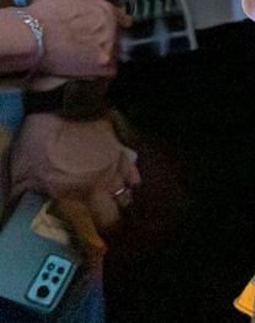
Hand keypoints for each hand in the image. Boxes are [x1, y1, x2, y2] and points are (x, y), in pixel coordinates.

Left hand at [9, 114, 138, 257]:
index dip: (94, 244)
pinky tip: (130, 186)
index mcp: (73, 194)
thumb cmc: (40, 139)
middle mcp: (98, 186)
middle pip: (115, 216)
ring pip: (127, 196)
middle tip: (108, 233)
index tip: (96, 252)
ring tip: (118, 212)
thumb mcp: (22, 171)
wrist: (63, 105)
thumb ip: (25, 196)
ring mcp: (113, 169)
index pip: (88, 228)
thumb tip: (18, 214)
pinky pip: (134, 173)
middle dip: (112, 228)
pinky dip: (133, 183)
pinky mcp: (121, 152)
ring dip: (122, 206)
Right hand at [25, 0, 121, 78]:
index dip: (116, 24)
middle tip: (90, 46)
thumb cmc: (44, 17)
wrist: (30, 37)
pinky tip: (89, 68)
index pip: (122, 19)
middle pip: (118, 38)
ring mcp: (108, 47)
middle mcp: (111, 28)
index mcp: (106, 10)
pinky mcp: (100, 66)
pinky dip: (102, 71)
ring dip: (105, 55)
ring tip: (87, 57)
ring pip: (116, 54)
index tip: (113, 29)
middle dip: (107, 41)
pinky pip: (110, 71)